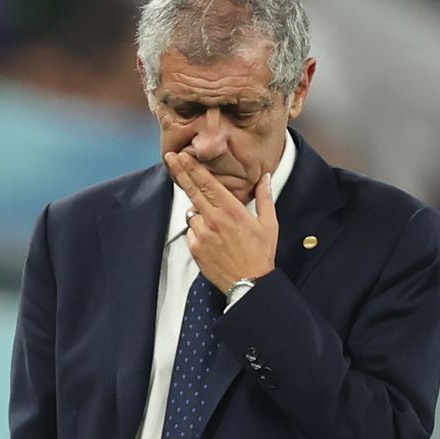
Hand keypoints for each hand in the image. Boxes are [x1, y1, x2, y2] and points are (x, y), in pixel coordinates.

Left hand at [164, 151, 278, 293]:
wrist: (249, 283)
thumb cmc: (261, 253)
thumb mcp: (268, 224)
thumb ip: (264, 198)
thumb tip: (265, 178)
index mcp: (231, 210)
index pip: (207, 182)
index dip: (192, 167)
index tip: (182, 155)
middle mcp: (213, 219)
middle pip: (191, 190)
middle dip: (180, 171)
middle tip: (170, 157)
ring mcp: (201, 234)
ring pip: (192, 213)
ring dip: (198, 212)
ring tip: (216, 225)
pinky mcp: (195, 247)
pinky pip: (191, 232)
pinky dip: (198, 231)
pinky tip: (213, 239)